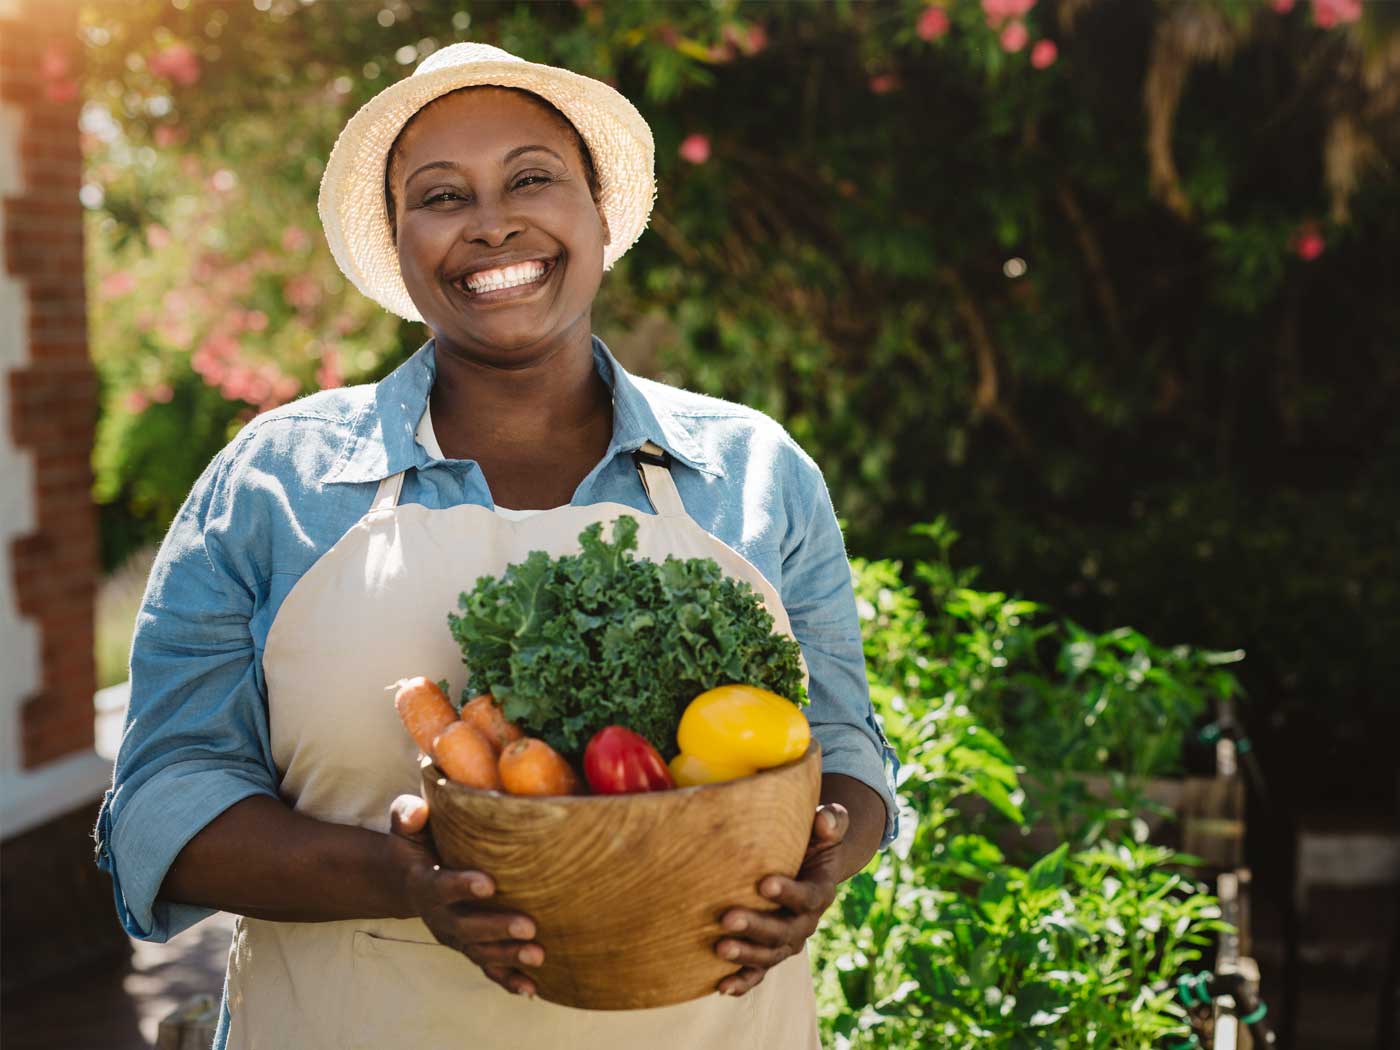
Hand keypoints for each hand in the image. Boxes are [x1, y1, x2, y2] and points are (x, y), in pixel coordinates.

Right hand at [388, 794, 543, 996]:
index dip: (462, 886)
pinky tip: (531, 988)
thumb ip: (408, 815)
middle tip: (529, 925)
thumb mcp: (406, 826)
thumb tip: (420, 810)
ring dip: (509, 955)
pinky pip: (487, 968)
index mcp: (425, 885)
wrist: (407, 877)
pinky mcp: (469, 946)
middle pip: (467, 927)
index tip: (490, 883)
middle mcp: (439, 917)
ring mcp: (455, 936)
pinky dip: (507, 980)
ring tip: (539, 954)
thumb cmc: (416, 843)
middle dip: (497, 928)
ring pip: (481, 952)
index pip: (441, 887)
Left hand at [714, 802, 848, 996]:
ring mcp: (787, 941)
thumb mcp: (827, 829)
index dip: (789, 893)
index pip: (808, 897)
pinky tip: (721, 987)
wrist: (806, 868)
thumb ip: (831, 820)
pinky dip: (742, 982)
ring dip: (745, 955)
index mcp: (821, 892)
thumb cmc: (812, 841)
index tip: (764, 883)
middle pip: (784, 931)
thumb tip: (823, 818)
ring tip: (719, 948)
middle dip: (756, 927)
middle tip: (727, 918)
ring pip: (769, 955)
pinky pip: (758, 972)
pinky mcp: (769, 952)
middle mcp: (806, 923)